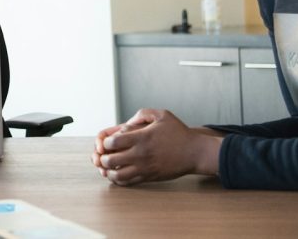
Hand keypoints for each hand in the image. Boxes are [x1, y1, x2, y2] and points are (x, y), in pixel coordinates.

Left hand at [92, 108, 220, 185]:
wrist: (195, 152)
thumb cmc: (178, 132)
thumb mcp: (162, 115)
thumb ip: (142, 114)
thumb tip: (126, 122)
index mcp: (142, 138)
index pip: (113, 142)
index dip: (105, 142)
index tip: (107, 141)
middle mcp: (141, 154)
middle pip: (111, 160)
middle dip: (102, 157)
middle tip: (103, 155)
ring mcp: (145, 168)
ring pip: (117, 175)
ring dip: (108, 171)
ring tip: (107, 166)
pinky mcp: (149, 177)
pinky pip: (128, 182)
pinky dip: (118, 180)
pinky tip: (117, 173)